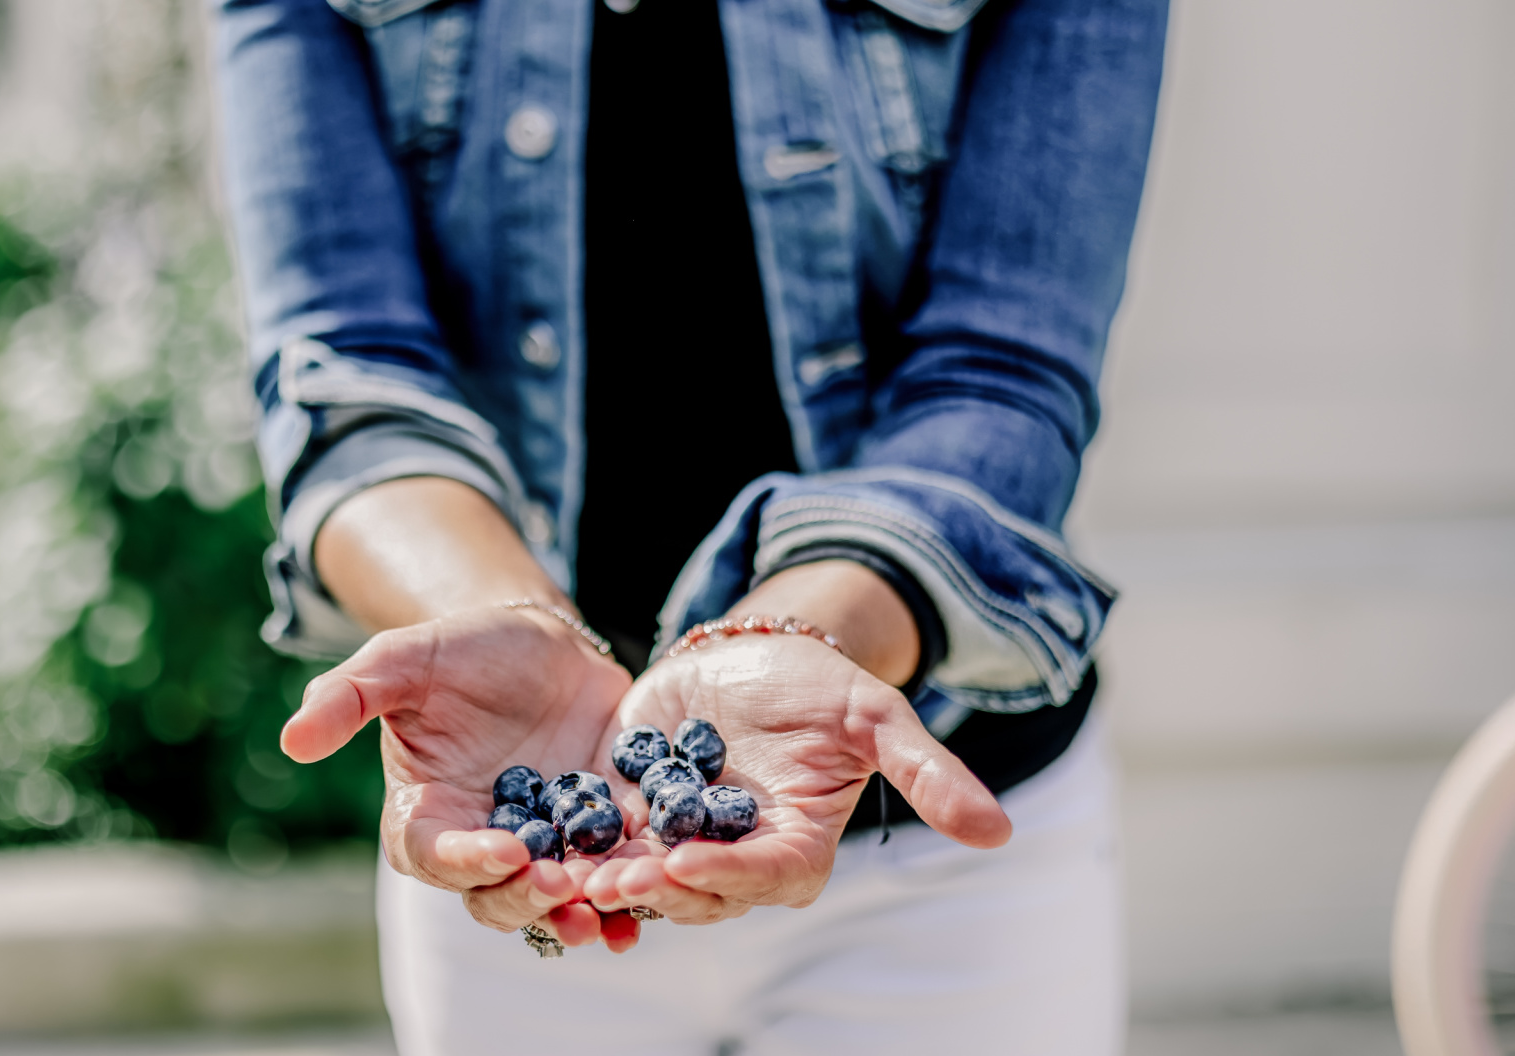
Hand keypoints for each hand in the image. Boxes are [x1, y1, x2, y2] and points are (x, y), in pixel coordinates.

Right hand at [281, 606, 642, 948]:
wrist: (538, 641)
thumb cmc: (458, 650)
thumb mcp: (401, 660)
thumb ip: (348, 696)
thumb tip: (291, 739)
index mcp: (426, 815)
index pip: (435, 855)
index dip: (465, 859)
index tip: (500, 849)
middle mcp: (484, 843)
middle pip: (498, 896)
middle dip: (529, 898)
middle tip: (560, 886)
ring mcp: (547, 845)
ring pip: (559, 898)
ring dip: (584, 908)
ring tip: (610, 907)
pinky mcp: (603, 833)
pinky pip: (615, 874)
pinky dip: (635, 889)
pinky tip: (661, 891)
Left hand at [582, 633, 1010, 923]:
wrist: (754, 654)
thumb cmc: (823, 684)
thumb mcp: (875, 715)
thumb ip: (928, 771)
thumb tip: (999, 830)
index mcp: (797, 848)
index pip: (766, 876)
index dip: (729, 875)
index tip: (691, 864)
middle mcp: (736, 857)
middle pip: (697, 889)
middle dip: (657, 889)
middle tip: (616, 882)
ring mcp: (681, 838)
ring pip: (645, 876)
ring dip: (611, 881)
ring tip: (574, 874)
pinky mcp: (634, 814)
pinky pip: (605, 842)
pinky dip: (578, 849)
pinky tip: (545, 844)